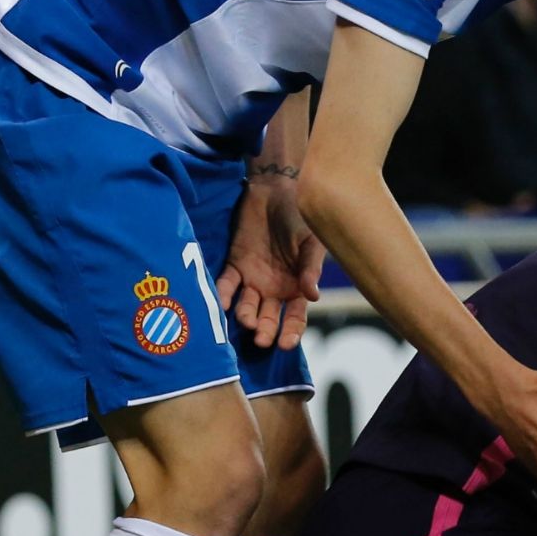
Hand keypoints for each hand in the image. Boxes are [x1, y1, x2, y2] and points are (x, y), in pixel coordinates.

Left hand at [214, 172, 324, 348]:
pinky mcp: (235, 265)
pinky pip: (226, 285)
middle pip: (268, 316)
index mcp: (297, 286)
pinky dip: (223, 295)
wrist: (277, 191)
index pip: (294, 317)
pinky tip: (222, 304)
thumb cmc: (300, 217)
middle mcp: (274, 289)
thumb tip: (313, 297)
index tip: (285, 345)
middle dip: (265, 330)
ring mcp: (253, 279)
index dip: (291, 332)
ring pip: (247, 305)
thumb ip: (310, 269)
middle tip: (261, 339)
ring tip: (246, 320)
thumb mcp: (311, 243)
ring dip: (245, 315)